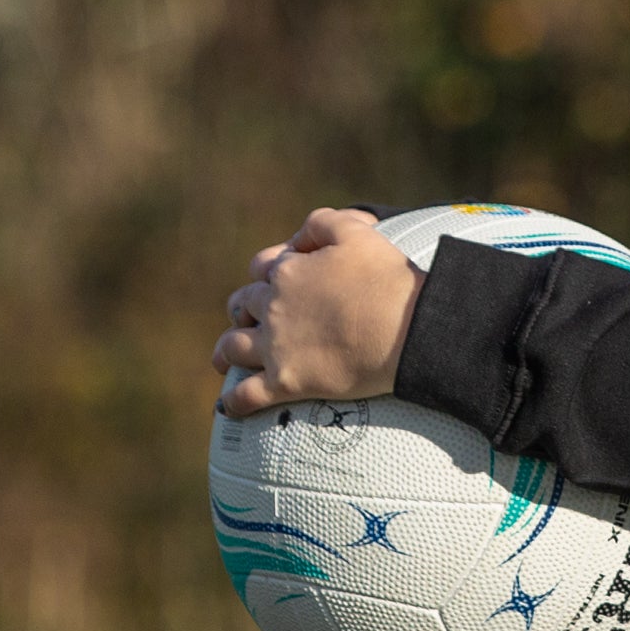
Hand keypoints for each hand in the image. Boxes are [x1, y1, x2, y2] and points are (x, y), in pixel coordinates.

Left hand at [213, 208, 421, 416]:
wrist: (406, 330)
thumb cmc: (386, 280)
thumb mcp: (354, 231)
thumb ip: (320, 223)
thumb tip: (296, 239)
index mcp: (287, 272)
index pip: (262, 268)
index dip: (268, 273)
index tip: (275, 281)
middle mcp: (273, 308)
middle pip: (243, 306)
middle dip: (243, 310)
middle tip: (246, 319)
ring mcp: (276, 347)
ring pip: (234, 348)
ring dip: (226, 352)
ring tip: (222, 360)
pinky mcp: (286, 382)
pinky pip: (248, 395)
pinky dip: (234, 401)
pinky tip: (226, 407)